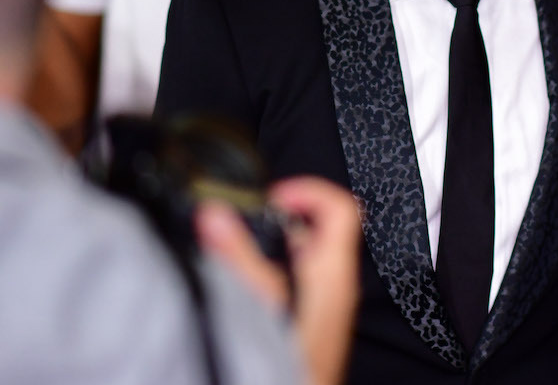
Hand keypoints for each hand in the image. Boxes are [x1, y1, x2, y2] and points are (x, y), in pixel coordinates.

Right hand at [197, 176, 361, 384]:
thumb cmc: (293, 371)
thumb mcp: (259, 305)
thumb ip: (237, 258)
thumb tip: (216, 216)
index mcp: (334, 274)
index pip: (340, 208)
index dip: (309, 191)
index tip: (273, 195)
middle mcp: (335, 286)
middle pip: (317, 230)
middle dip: (278, 219)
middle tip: (247, 220)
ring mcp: (324, 305)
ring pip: (302, 256)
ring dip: (270, 246)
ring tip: (238, 248)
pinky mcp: (310, 322)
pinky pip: (294, 282)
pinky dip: (270, 271)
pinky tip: (243, 285)